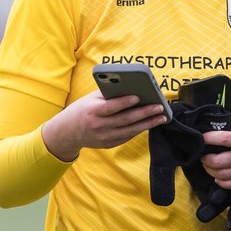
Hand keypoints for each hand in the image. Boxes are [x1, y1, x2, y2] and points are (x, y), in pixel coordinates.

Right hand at [41, 90, 169, 161]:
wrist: (68, 132)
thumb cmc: (82, 109)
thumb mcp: (90, 99)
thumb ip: (107, 93)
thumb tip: (130, 86)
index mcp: (93, 111)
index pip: (111, 107)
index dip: (124, 102)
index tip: (138, 97)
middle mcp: (99, 126)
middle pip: (125, 119)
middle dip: (145, 113)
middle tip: (160, 107)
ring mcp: (105, 137)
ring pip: (130, 130)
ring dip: (148, 123)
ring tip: (162, 116)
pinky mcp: (109, 144)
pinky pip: (128, 136)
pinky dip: (140, 129)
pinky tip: (150, 123)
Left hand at [201, 117, 230, 190]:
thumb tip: (223, 116)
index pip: (223, 138)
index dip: (208, 138)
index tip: (201, 138)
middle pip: (218, 161)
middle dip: (205, 159)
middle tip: (202, 154)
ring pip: (221, 175)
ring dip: (210, 170)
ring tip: (208, 165)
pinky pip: (230, 185)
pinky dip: (220, 181)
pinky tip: (218, 176)